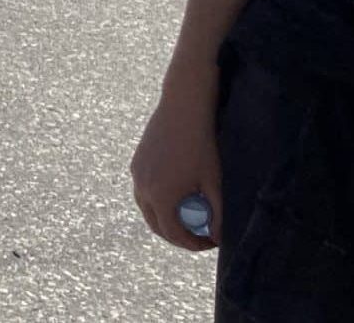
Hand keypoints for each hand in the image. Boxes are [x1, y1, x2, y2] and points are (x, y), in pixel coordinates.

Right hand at [130, 76, 223, 251]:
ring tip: (186, 217)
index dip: (192, 244)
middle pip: (156, 225)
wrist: (182, 109)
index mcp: (161, 197)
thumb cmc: (202, 145)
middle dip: (176, 236)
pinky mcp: (136, 163)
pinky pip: (143, 191)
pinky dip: (157, 201)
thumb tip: (217, 237)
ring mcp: (136, 175)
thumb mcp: (215, 182)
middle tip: (197, 236)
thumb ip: (217, 214)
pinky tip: (175, 194)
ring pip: (147, 208)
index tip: (209, 243)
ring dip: (164, 219)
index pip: (173, 234)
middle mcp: (143, 188)